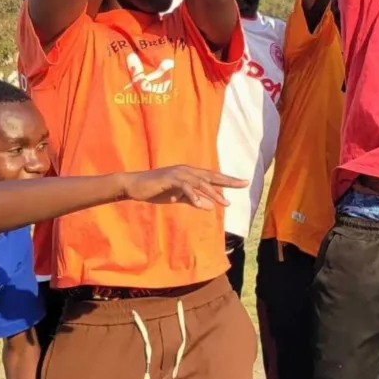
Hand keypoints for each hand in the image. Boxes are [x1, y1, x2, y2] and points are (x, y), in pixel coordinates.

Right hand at [121, 163, 247, 207]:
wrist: (135, 186)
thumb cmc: (156, 190)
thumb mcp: (178, 197)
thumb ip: (194, 200)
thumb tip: (210, 207)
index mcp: (190, 174)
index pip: (213, 177)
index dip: (228, 180)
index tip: (243, 183)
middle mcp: (187, 171)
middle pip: (211, 176)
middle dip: (228, 180)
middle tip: (244, 184)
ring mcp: (178, 173)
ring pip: (200, 182)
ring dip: (213, 193)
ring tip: (225, 203)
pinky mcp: (169, 179)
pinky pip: (185, 187)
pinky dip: (194, 195)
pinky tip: (201, 205)